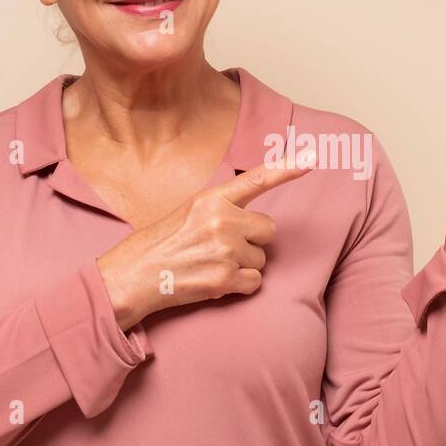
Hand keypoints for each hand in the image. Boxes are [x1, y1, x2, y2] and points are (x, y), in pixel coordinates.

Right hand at [95, 151, 316, 328]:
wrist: (132, 277)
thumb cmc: (160, 244)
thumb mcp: (188, 212)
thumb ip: (221, 209)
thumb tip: (252, 221)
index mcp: (211, 198)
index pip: (256, 179)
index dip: (287, 168)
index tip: (313, 159)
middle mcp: (222, 221)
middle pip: (268, 229)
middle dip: (253, 240)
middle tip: (222, 248)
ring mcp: (225, 251)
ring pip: (262, 259)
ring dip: (244, 265)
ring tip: (211, 265)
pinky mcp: (224, 279)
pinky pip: (255, 282)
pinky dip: (240, 286)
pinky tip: (215, 281)